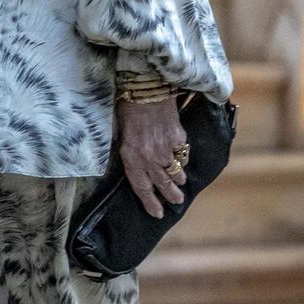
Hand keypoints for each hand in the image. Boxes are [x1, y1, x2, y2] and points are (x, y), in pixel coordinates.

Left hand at [117, 96, 188, 217]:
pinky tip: (180, 158)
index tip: (157, 213)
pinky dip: (182, 157)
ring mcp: (166, 150)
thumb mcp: (120, 134)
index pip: (142, 187)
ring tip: (180, 185)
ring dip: (179, 179)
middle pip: (163, 184)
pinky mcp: (179, 139)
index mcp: (131, 157)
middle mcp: (149, 158)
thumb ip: (130, 152)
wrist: (145, 89)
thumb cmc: (128, 109)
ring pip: (176, 172)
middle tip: (176, 202)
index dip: (150, 202)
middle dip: (171, 196)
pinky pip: (183, 154)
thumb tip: (137, 166)